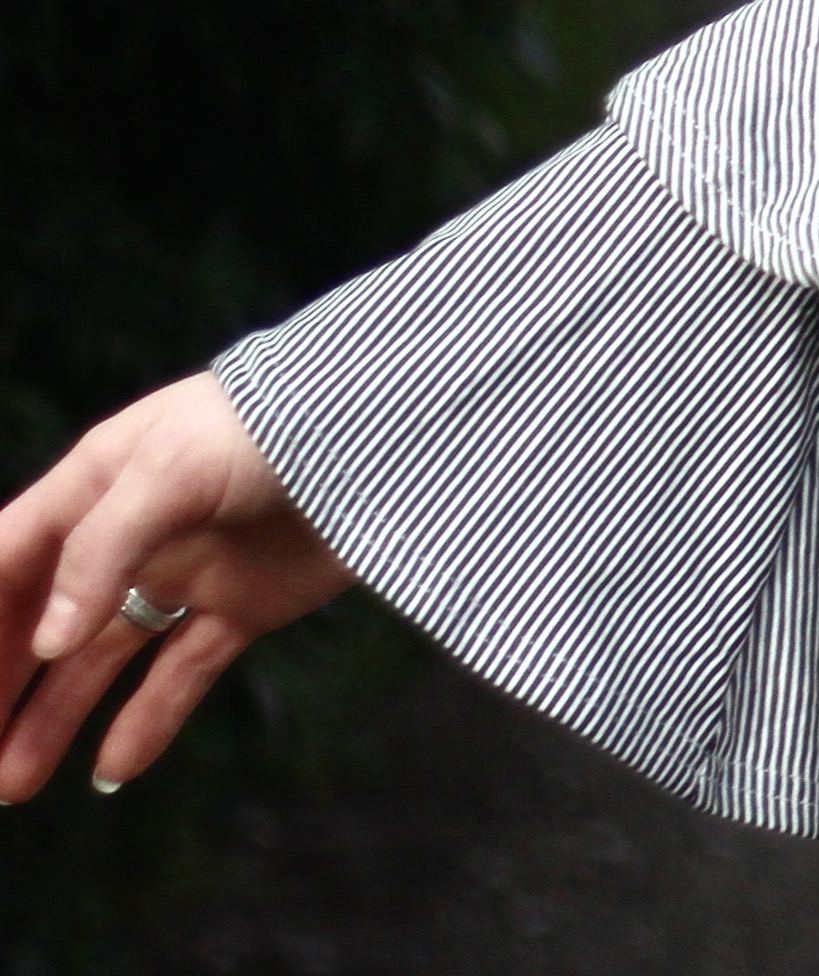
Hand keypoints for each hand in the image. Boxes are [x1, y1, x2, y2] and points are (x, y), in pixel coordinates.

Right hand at [0, 374, 351, 803]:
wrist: (391, 426)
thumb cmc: (269, 423)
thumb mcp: (172, 470)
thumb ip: (104, 552)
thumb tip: (47, 641)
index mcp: (94, 488)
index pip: (8, 563)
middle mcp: (129, 535)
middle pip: (42, 621)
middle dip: (2, 685)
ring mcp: (187, 571)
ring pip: (101, 658)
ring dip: (55, 718)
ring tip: (13, 783)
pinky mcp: (244, 603)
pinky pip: (182, 672)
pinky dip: (148, 720)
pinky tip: (112, 771)